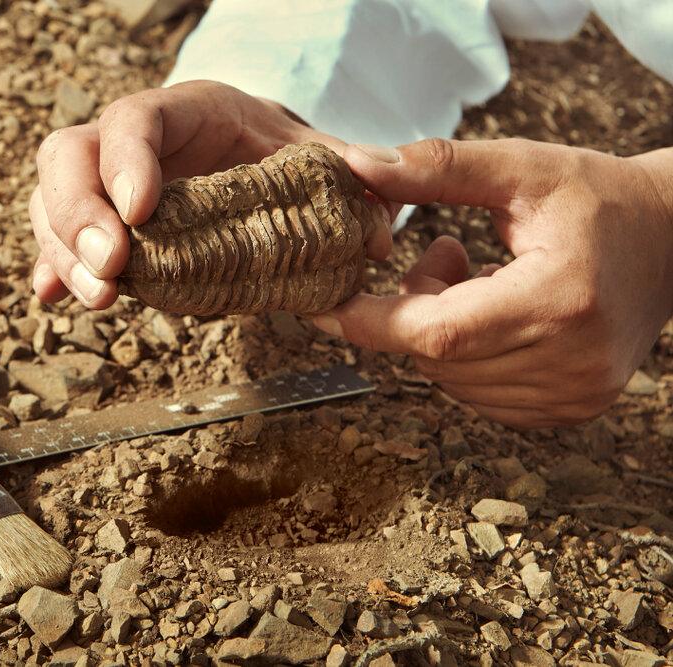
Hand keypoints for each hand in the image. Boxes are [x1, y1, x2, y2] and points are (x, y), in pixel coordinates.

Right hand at [29, 80, 391, 308]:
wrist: (250, 156)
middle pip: (68, 157)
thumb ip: (347, 178)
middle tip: (113, 268)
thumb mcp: (315, 152)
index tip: (142, 212)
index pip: (135, 120)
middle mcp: (128, 140)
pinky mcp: (97, 222)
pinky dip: (53, 268)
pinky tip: (54, 297)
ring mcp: (104, 181)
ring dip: (64, 252)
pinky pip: (56, 237)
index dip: (127, 161)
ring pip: (51, 200)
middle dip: (80, 215)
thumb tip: (381, 230)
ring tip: (101, 298)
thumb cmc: (275, 151)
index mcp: (183, 111)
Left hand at [313, 138, 672, 427]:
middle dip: (413, 310)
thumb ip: (437, 168)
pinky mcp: (570, 408)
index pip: (436, 333)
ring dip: (439, 334)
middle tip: (443, 256)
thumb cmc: (599, 199)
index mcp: (560, 301)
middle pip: (437, 358)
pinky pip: (478, 395)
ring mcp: (574, 394)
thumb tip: (358, 164)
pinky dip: (465, 357)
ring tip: (478, 278)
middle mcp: (572, 361)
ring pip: (451, 381)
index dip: (370, 321)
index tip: (323, 304)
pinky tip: (493, 313)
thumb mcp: (521, 168)